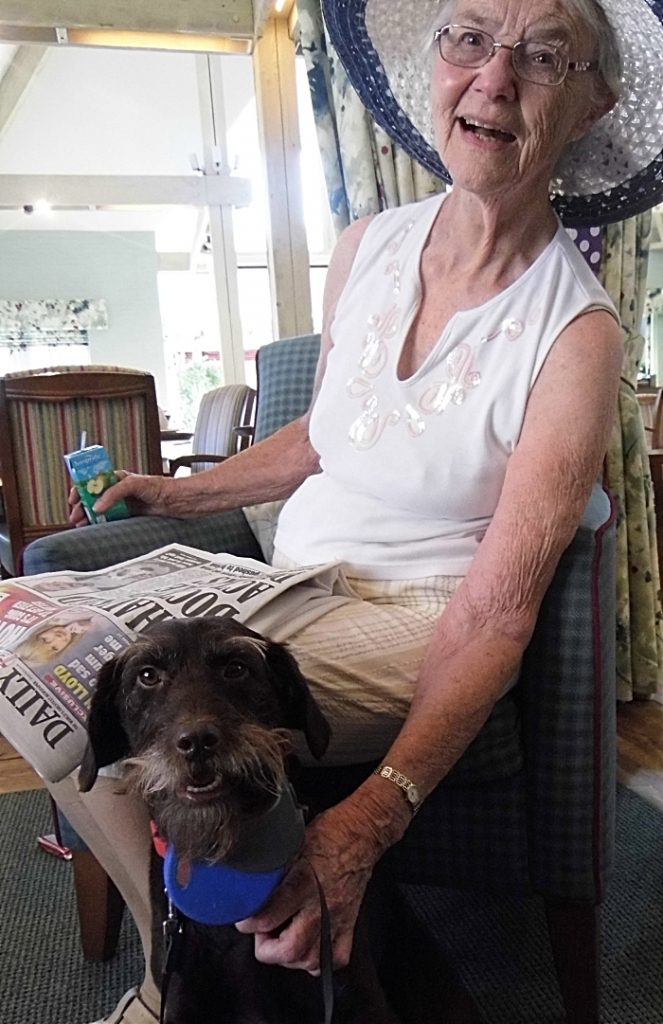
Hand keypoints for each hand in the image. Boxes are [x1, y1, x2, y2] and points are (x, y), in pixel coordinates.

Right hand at [68, 471, 170, 525]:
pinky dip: (100, 523)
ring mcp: (121, 503)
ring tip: (81, 524)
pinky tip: (94, 527)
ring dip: (89, 516)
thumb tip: (97, 506)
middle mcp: (116, 490)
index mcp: (115, 478)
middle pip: (93, 497)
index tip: (74, 498)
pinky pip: (109, 519)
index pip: (92, 481)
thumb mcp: (131, 484)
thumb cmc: (156, 487)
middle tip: (75, 516)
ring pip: (100, 509)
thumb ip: (113, 494)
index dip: (81, 489)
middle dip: (82, 506)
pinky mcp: (127, 514)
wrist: (172, 500)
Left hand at [235, 792, 395, 973]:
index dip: (248, 923)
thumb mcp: (292, 843)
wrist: (363, 831)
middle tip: (262, 932)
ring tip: (282, 938)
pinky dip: (320, 959)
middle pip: (290, 950)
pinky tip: (310, 945)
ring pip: (311, 960)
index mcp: (302, 882)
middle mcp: (320, 906)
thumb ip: (272, 869)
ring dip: (291, 956)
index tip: (243, 919)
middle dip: (267, 949)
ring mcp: (337, 918)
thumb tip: (250, 882)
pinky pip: (336, 957)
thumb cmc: (329, 832)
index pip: (268, 918)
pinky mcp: (349, 923)